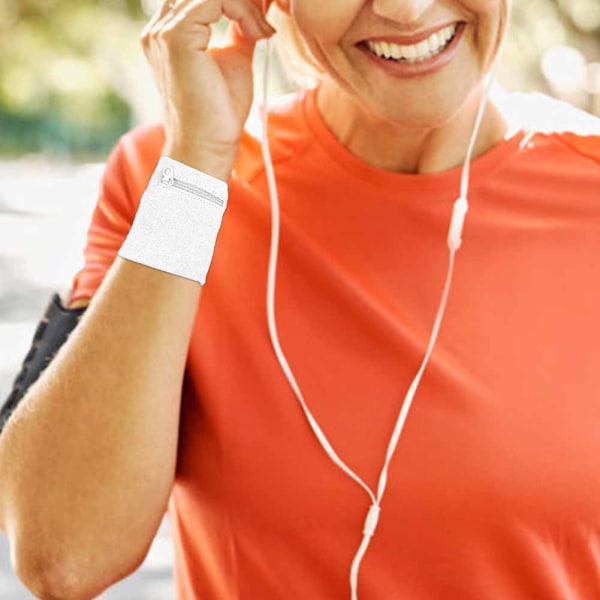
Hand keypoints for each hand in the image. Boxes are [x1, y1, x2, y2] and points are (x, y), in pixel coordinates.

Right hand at [141, 0, 275, 171]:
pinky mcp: (176, 38)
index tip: (263, 20)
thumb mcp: (234, 59)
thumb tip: (256, 12)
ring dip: (244, 4)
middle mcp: (159, 28)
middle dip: (240, 0)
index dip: (235, 2)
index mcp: (168, 33)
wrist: (208, 143)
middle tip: (265, 17)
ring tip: (263, 30)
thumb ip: (239, 30)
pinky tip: (258, 34)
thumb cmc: (220, 112)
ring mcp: (163, 31)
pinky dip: (243, 10)